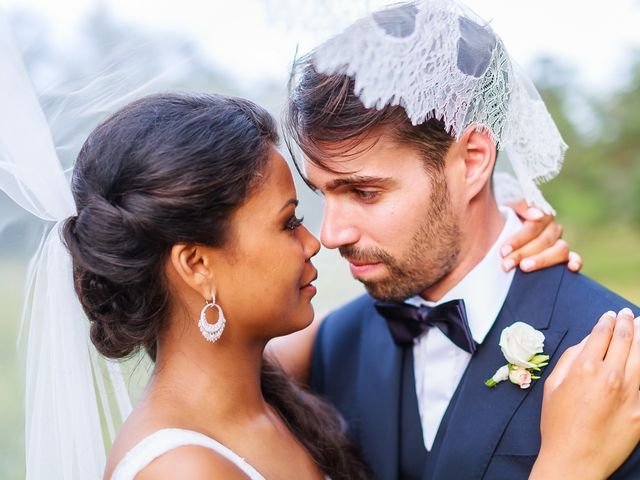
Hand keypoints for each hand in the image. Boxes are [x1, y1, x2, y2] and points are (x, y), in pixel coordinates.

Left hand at [502, 200, 581, 272]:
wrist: (501, 228)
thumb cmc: (503, 219)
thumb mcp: (506, 204)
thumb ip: (519, 204)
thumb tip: (537, 215)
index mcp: (541, 214)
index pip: (532, 227)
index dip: (517, 240)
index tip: (503, 251)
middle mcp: (553, 227)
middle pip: (544, 241)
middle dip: (523, 254)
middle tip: (507, 264)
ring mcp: (559, 241)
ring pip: (559, 250)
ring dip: (542, 260)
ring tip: (524, 268)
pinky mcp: (563, 255)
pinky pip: (574, 257)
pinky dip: (576, 262)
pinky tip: (572, 268)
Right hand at [530, 308, 639, 479]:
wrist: (575, 459)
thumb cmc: (557, 423)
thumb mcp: (552, 386)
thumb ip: (569, 359)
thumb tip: (586, 343)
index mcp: (585, 368)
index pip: (601, 334)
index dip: (606, 321)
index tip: (610, 315)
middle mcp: (611, 376)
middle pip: (626, 340)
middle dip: (627, 323)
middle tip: (628, 314)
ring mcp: (630, 393)